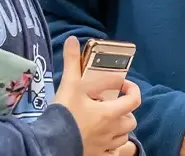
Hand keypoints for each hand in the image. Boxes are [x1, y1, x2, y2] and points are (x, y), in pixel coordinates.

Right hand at [55, 36, 140, 154]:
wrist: (49, 142)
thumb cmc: (64, 114)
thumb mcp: (69, 85)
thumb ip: (72, 62)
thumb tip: (72, 39)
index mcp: (110, 112)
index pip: (134, 99)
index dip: (132, 90)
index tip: (122, 85)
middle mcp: (112, 130)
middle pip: (131, 121)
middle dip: (125, 112)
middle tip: (111, 105)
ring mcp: (105, 145)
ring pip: (123, 138)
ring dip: (119, 129)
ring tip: (105, 122)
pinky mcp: (97, 155)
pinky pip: (112, 154)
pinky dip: (111, 148)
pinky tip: (101, 141)